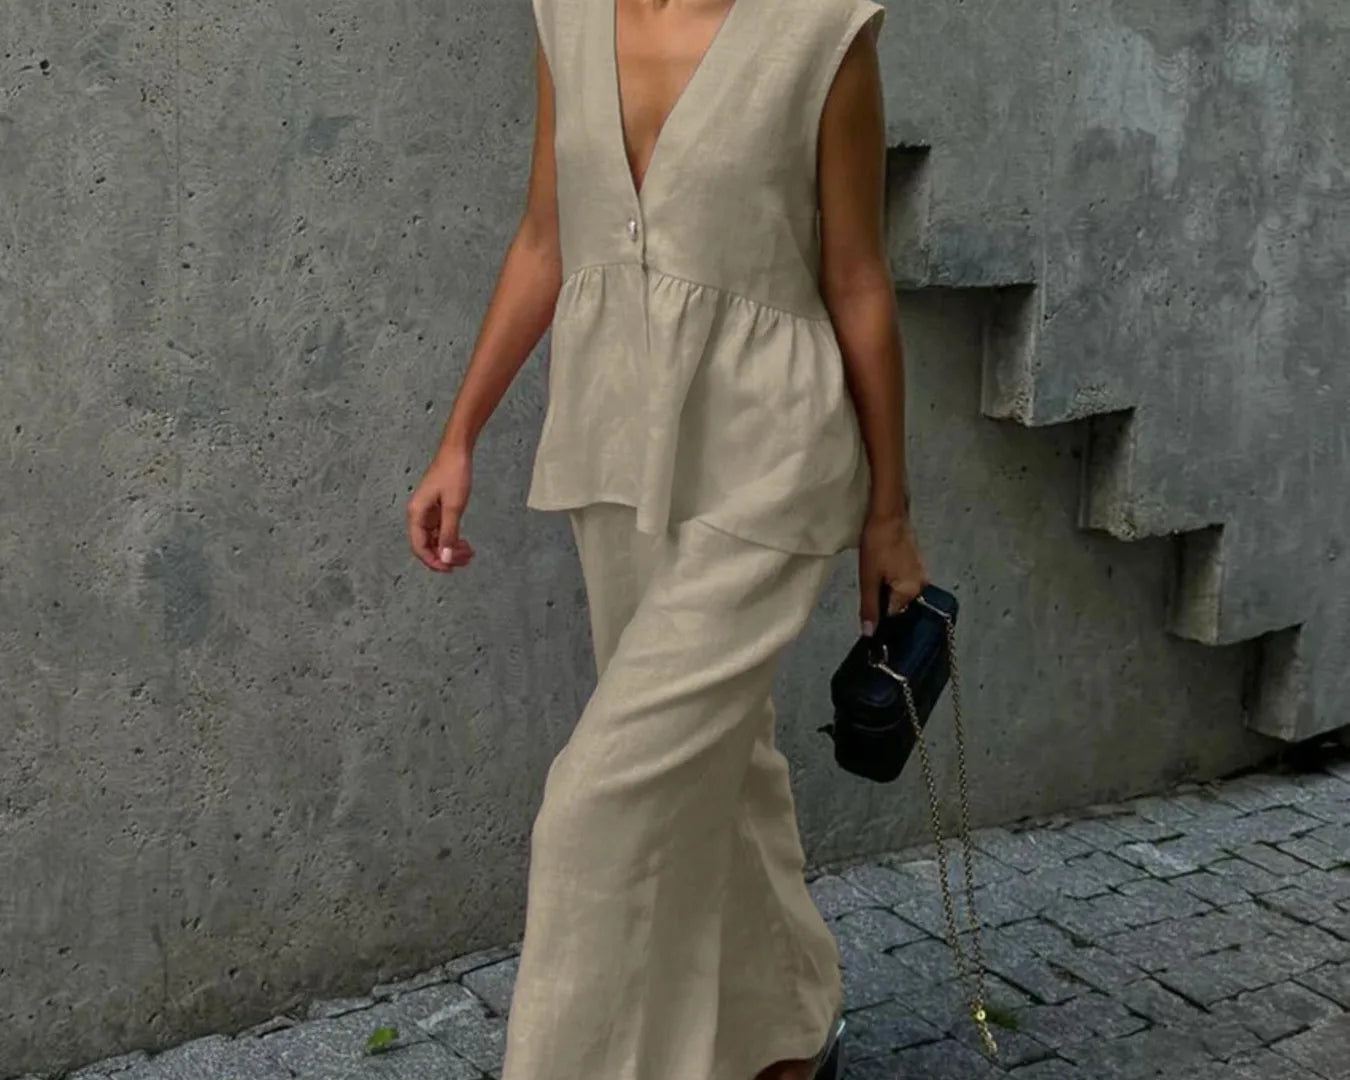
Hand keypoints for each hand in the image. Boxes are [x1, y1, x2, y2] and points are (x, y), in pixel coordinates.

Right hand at [407, 445, 475, 572]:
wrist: (456, 451)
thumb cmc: (453, 474)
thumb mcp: (454, 506)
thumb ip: (449, 533)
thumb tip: (445, 557)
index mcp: (416, 514)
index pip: (419, 547)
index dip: (434, 561)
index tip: (450, 569)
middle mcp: (418, 515)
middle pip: (427, 545)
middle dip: (445, 555)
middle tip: (465, 561)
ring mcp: (427, 512)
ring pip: (436, 539)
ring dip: (450, 548)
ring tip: (468, 553)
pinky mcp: (436, 508)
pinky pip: (441, 530)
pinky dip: (452, 537)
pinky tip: (464, 543)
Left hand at [857, 512, 929, 634]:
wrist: (888, 513)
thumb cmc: (877, 543)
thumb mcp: (868, 579)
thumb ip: (870, 607)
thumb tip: (869, 633)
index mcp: (911, 591)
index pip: (893, 616)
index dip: (878, 613)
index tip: (867, 603)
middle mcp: (921, 585)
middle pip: (898, 604)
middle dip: (882, 599)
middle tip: (870, 582)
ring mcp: (921, 573)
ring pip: (899, 591)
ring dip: (886, 588)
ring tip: (875, 573)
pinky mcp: (916, 563)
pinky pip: (903, 580)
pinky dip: (892, 578)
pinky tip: (882, 568)